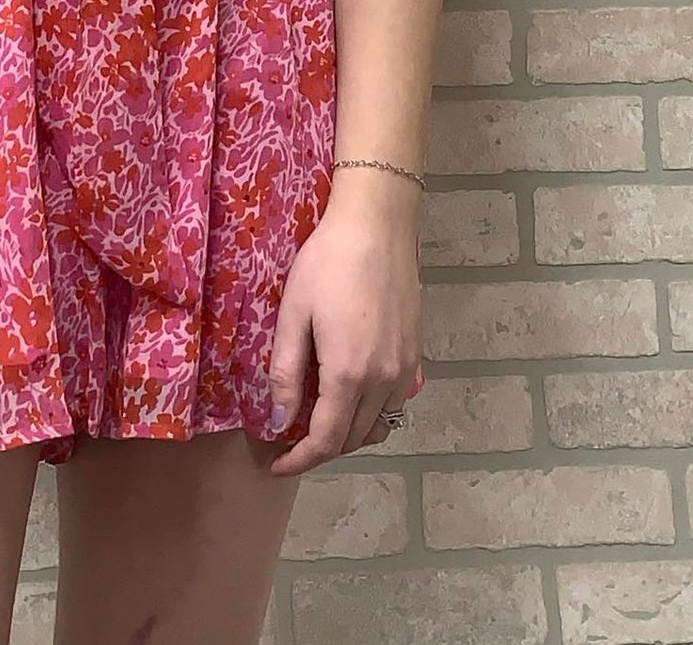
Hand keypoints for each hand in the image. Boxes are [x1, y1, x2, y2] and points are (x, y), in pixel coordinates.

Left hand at [264, 182, 422, 477]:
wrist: (377, 226)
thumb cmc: (327, 263)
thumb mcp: (294, 314)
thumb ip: (286, 372)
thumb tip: (279, 421)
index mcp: (348, 374)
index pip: (325, 440)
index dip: (299, 460)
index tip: (276, 465)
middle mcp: (383, 381)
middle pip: (353, 439)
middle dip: (320, 449)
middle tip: (289, 440)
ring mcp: (405, 369)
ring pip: (378, 424)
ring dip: (348, 434)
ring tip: (317, 420)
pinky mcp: (416, 354)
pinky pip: (394, 403)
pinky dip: (371, 413)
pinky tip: (350, 395)